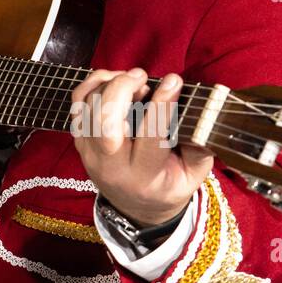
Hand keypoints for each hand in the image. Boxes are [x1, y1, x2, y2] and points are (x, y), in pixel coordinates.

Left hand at [69, 68, 213, 225]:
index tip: (174, 80)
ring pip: (87, 110)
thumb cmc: (169, 185)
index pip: (150, 137)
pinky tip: (112, 79)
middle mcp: (111, 166)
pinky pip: (77, 106)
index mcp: (144, 176)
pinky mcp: (80, 141)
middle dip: (121, 90)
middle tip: (142, 76)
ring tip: (132, 78)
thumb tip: (204, 113)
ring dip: (108, 85)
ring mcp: (90, 154)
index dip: (162, 105)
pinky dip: (91, 85)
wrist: (137, 206)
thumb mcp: (193, 175)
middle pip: (104, 123)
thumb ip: (200, 147)